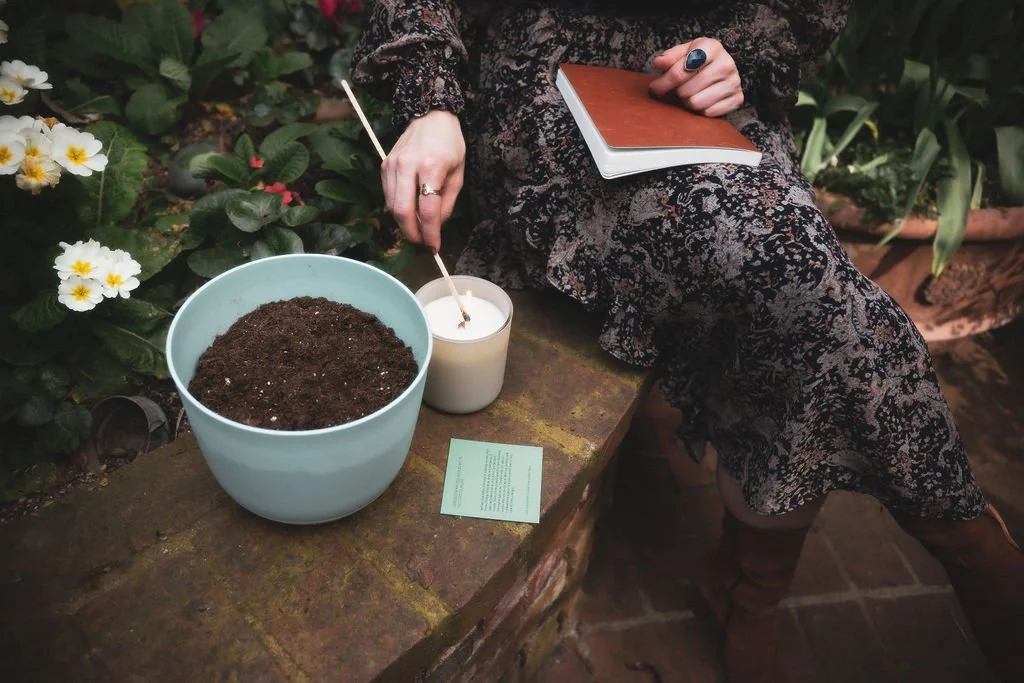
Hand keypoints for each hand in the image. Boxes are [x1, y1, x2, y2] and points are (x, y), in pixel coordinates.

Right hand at [381, 110, 464, 252]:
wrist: (430, 117)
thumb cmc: (449, 145)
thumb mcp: (458, 174)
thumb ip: (446, 203)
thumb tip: (435, 227)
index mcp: (431, 166)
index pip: (427, 210)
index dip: (430, 233)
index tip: (434, 246)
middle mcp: (407, 165)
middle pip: (402, 211)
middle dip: (412, 233)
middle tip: (422, 243)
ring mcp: (392, 165)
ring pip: (392, 206)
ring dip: (404, 224)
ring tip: (418, 230)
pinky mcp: (384, 166)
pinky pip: (388, 196)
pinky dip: (398, 209)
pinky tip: (410, 211)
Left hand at [648, 38, 743, 117]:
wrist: (721, 68)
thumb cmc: (697, 60)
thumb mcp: (683, 53)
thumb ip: (669, 58)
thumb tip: (658, 63)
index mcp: (712, 47)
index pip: (680, 72)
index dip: (664, 83)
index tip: (655, 87)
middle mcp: (726, 63)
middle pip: (686, 90)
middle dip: (677, 92)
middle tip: (678, 90)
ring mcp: (734, 82)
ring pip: (696, 103)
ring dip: (688, 102)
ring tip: (690, 94)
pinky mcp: (737, 99)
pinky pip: (708, 113)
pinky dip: (701, 110)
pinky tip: (702, 100)